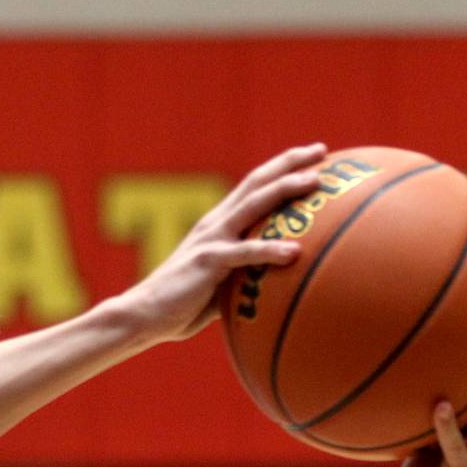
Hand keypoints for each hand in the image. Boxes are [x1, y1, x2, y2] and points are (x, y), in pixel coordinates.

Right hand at [107, 142, 328, 342]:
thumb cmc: (182, 305)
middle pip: (258, 181)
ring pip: (254, 204)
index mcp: (219, 224)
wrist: (144, 315)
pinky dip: (270, 250)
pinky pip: (245, 253)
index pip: (254, 186)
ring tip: (316, 182)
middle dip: (291, 163)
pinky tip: (295, 252)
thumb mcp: (220, 283)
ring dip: (286, 189)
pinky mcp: (208, 261)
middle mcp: (216, 223)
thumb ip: (244, 275)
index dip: (282, 167)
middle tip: (322, 151)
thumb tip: (274, 285)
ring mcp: (212, 239)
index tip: (313, 157)